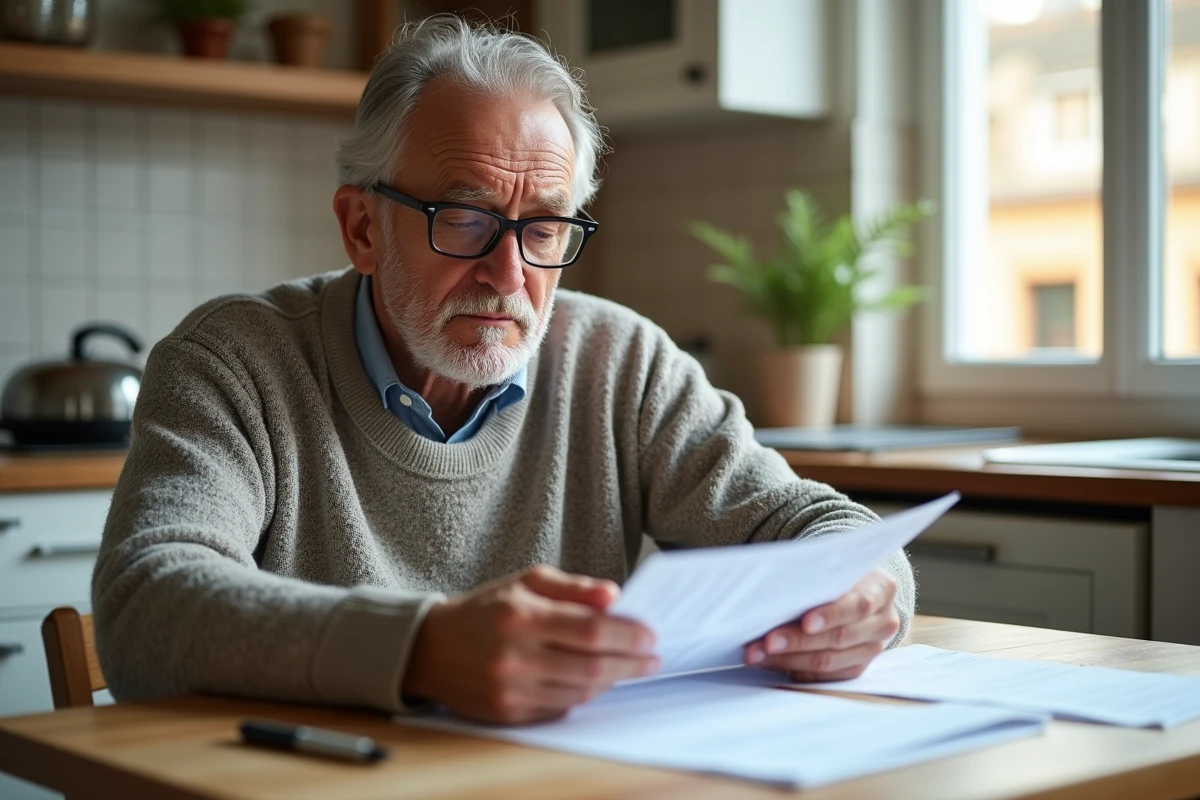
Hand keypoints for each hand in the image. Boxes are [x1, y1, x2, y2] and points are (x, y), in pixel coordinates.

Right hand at [403, 565, 658, 723]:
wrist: (431, 648)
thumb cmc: (486, 609)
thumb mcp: (527, 582)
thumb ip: (574, 588)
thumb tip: (615, 596)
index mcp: (521, 617)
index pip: (591, 631)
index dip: (628, 636)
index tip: (650, 635)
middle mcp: (515, 657)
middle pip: (591, 668)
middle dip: (630, 664)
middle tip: (651, 658)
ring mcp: (510, 690)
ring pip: (579, 693)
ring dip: (610, 682)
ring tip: (626, 668)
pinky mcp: (507, 714)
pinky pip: (559, 710)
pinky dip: (583, 696)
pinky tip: (594, 682)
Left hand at [743, 568, 898, 681]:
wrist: (857, 590)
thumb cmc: (839, 575)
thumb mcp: (836, 567)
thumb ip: (818, 577)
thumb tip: (775, 586)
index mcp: (882, 589)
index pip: (858, 605)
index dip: (831, 615)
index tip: (805, 622)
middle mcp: (883, 622)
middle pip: (840, 637)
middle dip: (799, 641)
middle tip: (768, 641)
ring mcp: (872, 649)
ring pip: (829, 662)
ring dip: (788, 659)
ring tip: (758, 654)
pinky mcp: (856, 668)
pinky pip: (824, 676)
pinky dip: (793, 669)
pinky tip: (769, 662)